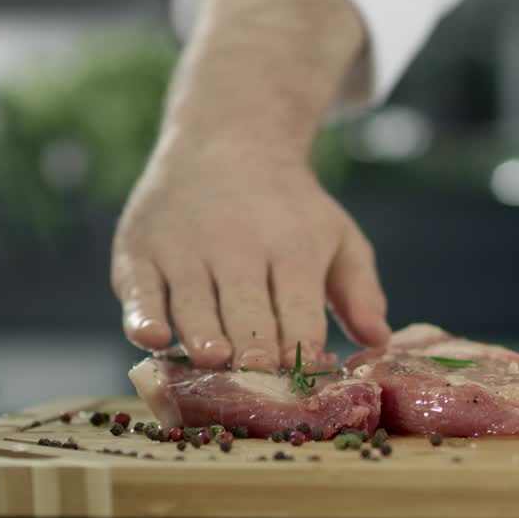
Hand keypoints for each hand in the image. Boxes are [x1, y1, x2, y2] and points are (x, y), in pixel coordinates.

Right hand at [111, 146, 389, 370]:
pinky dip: (142, 314)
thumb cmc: (288, 208)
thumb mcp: (337, 235)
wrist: (227, 139)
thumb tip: (379, 340)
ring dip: (203, 334)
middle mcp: (236, 247)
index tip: (307, 378)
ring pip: (193, 303)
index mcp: (292, 249)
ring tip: (213, 359)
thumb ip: (360, 289)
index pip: (299, 311)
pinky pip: (139, 289)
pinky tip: (152, 337)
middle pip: (246, 310)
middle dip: (253, 344)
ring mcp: (184, 249)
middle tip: (257, 372)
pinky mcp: (139, 251)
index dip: (303, 348)